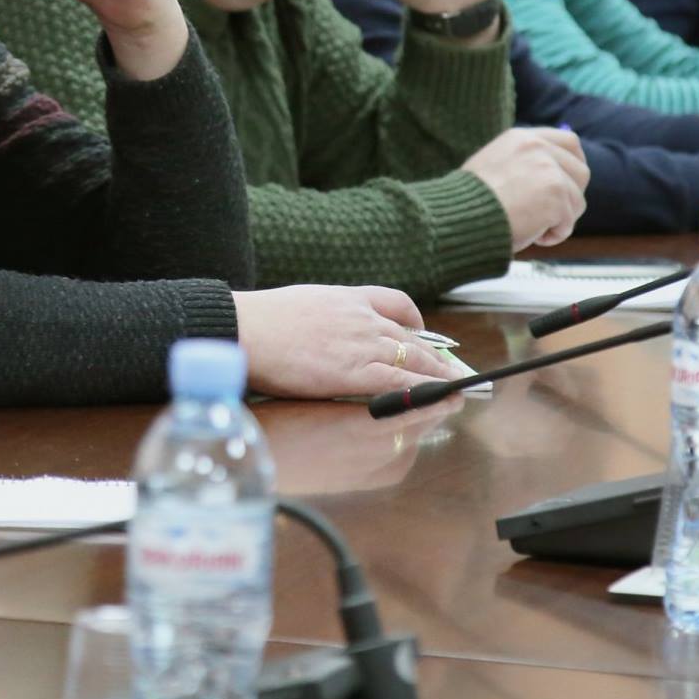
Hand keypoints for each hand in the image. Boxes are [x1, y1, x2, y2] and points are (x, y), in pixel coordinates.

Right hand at [233, 285, 461, 398]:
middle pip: (412, 337)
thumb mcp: (302, 303)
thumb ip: (326, 315)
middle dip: (435, 356)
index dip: (414, 320)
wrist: (245, 329)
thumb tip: (328, 331)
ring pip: (413, 360)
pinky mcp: (355, 373)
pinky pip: (400, 383)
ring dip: (437, 376)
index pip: (395, 302)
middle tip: (451, 370)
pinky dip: (422, 392)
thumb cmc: (261, 320)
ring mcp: (362, 344)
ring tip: (453, 389)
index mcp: (348, 297)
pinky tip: (435, 401)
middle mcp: (363, 318)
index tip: (421, 331)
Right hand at [462, 127, 589, 248]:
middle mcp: (538, 148)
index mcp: (521, 138)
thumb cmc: (468, 202)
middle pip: (581, 171)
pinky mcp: (557, 194)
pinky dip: (553, 235)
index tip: (569, 184)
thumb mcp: (493, 166)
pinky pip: (568, 223)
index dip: (573, 166)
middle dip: (572, 196)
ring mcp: (550, 171)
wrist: (460, 218)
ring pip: (577, 201)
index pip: (569, 142)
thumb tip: (548, 177)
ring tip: (532, 227)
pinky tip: (531, 235)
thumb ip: (522, 164)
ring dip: (559, 220)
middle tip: (553, 214)